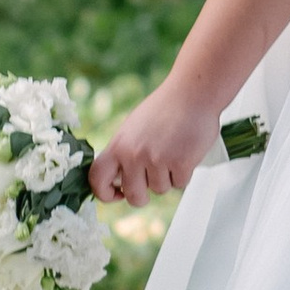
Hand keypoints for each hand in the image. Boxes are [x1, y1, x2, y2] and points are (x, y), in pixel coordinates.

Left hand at [92, 80, 221, 203]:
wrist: (192, 93)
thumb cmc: (164, 109)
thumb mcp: (133, 129)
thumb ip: (124, 153)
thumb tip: (119, 180)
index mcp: (118, 145)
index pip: (97, 179)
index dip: (104, 193)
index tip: (117, 194)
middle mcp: (134, 155)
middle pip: (134, 196)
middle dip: (143, 196)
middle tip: (152, 181)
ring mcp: (157, 160)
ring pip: (160, 190)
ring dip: (168, 178)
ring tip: (173, 153)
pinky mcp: (180, 163)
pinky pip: (180, 184)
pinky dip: (185, 173)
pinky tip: (185, 153)